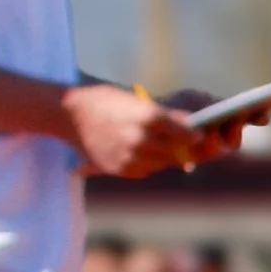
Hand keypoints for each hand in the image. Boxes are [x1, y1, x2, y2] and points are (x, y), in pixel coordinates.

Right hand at [61, 84, 233, 179]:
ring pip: (163, 163)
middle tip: (198, 146)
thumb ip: (164, 116)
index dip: (195, 135)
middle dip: (188, 149)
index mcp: (147, 117)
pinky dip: (150, 163)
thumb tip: (191, 126)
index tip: (201, 135)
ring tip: (166, 146)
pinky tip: (144, 152)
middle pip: (177, 151)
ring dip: (168, 156)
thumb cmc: (106, 101)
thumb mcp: (136, 101)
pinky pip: (145, 170)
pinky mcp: (120, 169)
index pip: (184, 132)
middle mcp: (140, 139)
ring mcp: (129, 157)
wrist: (69, 115)